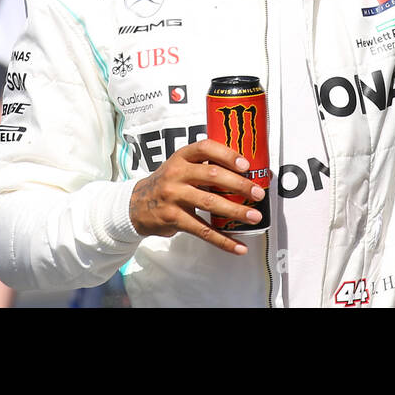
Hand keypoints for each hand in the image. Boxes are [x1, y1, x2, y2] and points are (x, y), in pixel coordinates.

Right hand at [129, 139, 265, 255]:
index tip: (246, 164)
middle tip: (258, 193)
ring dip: (236, 211)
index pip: (205, 148)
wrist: (136, 205)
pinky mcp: (173, 219)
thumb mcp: (181, 166)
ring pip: (210, 203)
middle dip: (239, 185)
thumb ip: (207, 166)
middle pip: (212, 176)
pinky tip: (238, 246)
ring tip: (254, 217)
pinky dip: (223, 240)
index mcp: (182, 157)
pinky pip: (202, 230)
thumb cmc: (169, 182)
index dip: (227, 154)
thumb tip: (247, 172)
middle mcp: (177, 173)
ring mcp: (174, 196)